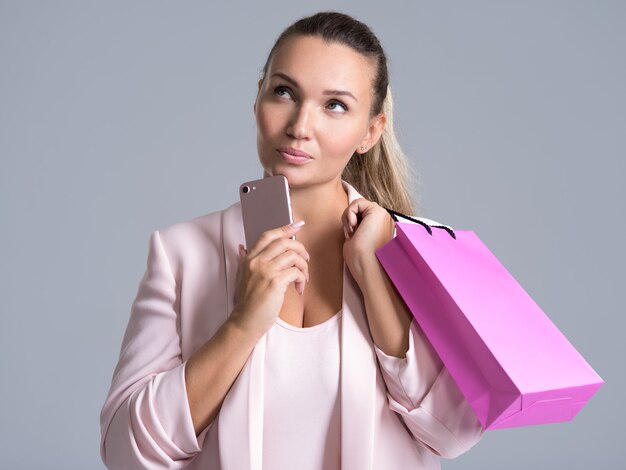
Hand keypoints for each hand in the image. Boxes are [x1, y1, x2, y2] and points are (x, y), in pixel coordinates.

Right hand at [229, 221, 309, 337]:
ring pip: (293, 256)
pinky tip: (299, 288)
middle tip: (306, 259)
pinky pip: (296, 272)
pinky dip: (302, 279)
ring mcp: (265, 271)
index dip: (285, 228)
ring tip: (303, 278)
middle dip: (300, 248)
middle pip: (284, 242)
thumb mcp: (242, 277)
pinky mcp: (274, 282)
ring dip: (303, 266)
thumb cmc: (247, 302)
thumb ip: (244, 260)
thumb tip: (242, 247)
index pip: (268, 235)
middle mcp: (256, 261)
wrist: (244, 322)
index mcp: (249, 258)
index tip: (298, 225)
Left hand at [341, 198, 394, 282]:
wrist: (368, 268)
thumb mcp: (356, 241)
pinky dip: (349, 213)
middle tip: (350, 235)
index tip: (350, 237)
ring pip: (358, 204)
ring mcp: (383, 215)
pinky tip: (352, 227)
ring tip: (351, 233)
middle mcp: (385, 220)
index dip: (351, 224)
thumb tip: (351, 223)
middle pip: (360, 209)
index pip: (361, 216)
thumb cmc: (361, 261)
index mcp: (381, 228)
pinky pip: (357, 202)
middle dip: (349, 219)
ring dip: (348, 217)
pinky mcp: (378, 212)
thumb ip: (356, 230)